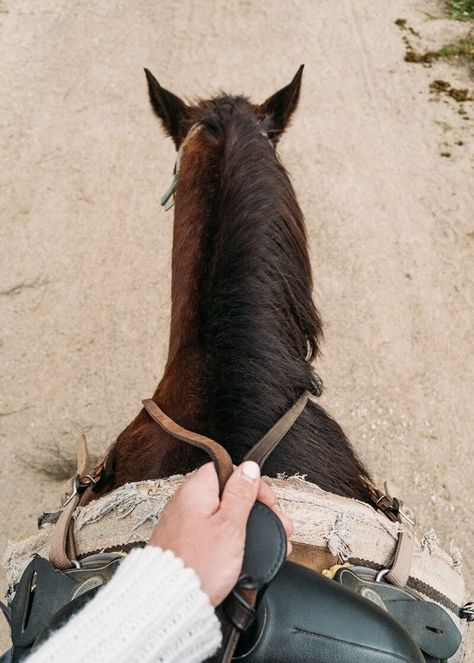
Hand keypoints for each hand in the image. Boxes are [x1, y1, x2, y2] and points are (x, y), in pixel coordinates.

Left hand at [149, 461, 292, 605]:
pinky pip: (211, 532)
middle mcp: (185, 503)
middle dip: (254, 508)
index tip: (266, 500)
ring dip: (245, 525)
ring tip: (267, 543)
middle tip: (274, 524)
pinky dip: (229, 539)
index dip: (250, 482)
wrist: (169, 603)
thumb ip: (240, 494)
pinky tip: (243, 554)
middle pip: (226, 493)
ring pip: (221, 515)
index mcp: (195, 491)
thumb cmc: (199, 565)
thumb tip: (249, 468)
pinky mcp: (183, 543)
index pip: (226, 470)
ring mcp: (182, 523)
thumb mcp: (230, 525)